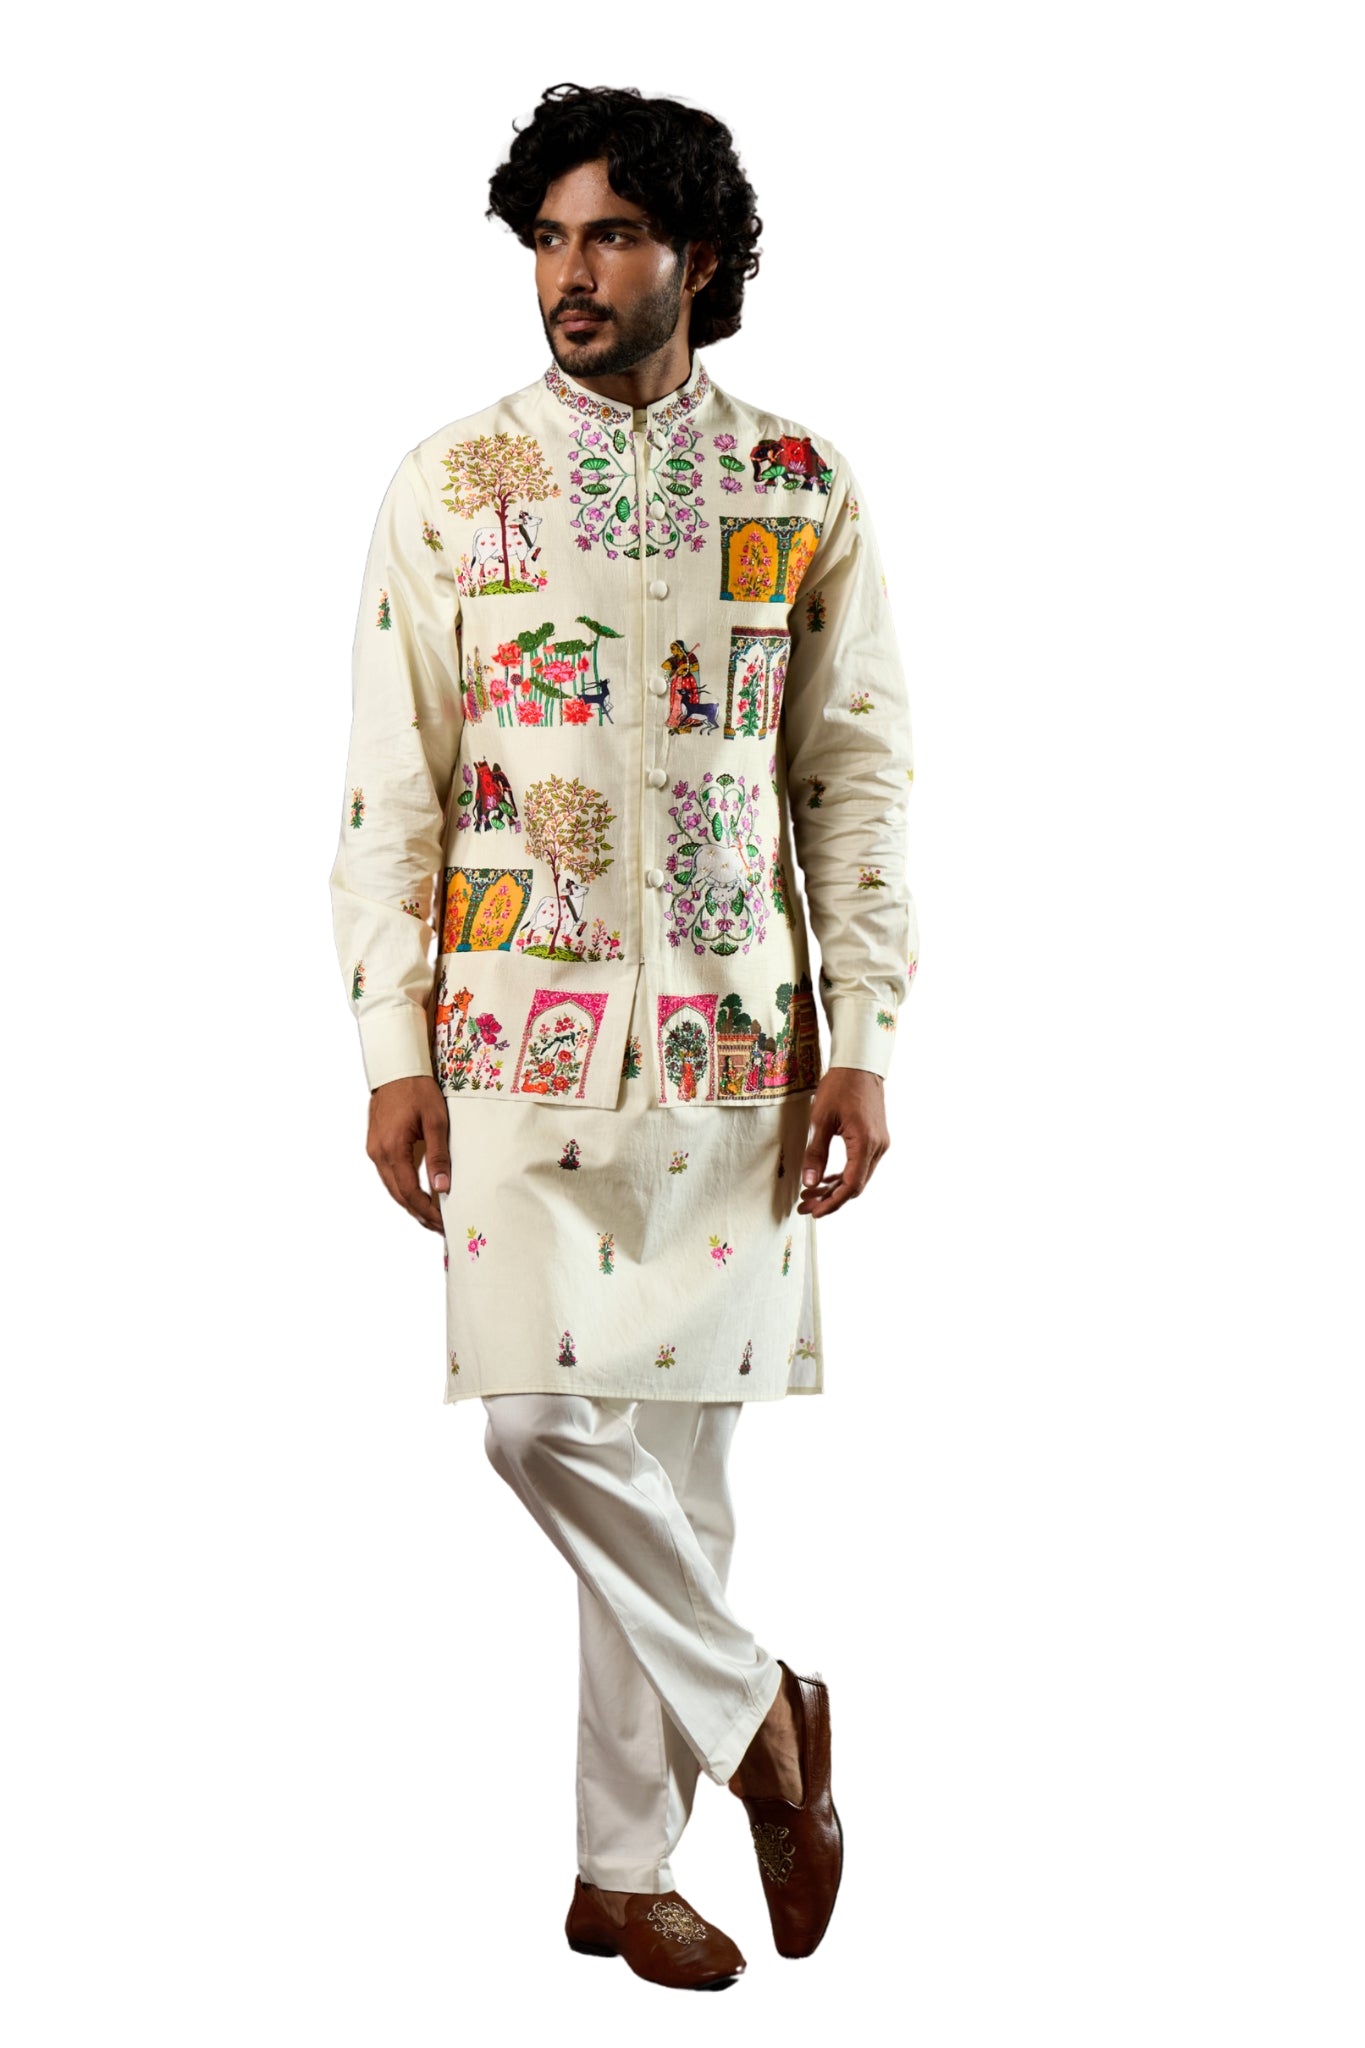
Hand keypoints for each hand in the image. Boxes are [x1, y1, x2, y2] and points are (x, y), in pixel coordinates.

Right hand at [366, 1075, 449, 1232]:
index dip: (426, 1211)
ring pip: (392, 1187)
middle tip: (440, 1227)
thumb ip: (439, 1155)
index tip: (442, 1223)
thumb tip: (442, 1187)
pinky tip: (418, 1195)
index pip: (409, 1191)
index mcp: (392, 1148)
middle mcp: (378, 1153)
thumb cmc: (417, 1090)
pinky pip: (389, 1175)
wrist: (396, 1068)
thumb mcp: (436, 1121)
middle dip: (419, 1214)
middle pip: (398, 1195)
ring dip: (411, 1204)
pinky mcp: (376, 1145)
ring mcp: (374, 1150)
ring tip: (432, 1216)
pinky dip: (403, 1189)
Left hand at [797, 1068, 889, 1217]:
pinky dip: (844, 1175)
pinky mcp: (876, 1139)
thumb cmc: (839, 1086)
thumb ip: (816, 1153)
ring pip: (859, 1177)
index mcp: (866, 1142)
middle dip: (830, 1199)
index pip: (852, 1185)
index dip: (832, 1203)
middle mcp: (878, 1146)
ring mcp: (880, 1143)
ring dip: (835, 1188)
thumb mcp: (821, 1119)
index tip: (814, 1212)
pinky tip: (826, 1179)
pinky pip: (861, 1165)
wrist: (859, 1065)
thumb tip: (809, 1183)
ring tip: (810, 1195)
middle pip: (856, 1185)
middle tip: (805, 1206)